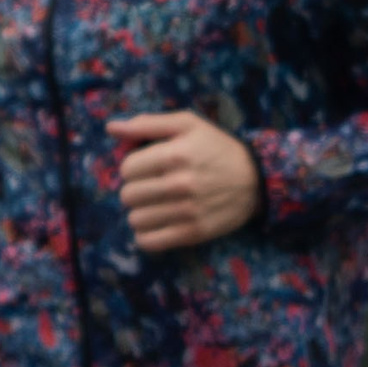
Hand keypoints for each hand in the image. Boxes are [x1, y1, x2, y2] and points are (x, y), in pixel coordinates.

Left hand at [107, 110, 263, 250]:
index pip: (127, 169)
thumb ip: (147, 124)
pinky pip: (150, 242)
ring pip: (136, 220)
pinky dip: (146, 235)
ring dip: (140, 212)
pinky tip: (155, 224)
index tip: (145, 167)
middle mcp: (179, 184)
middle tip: (148, 187)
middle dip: (134, 189)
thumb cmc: (216, 146)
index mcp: (175, 154)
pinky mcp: (194, 234)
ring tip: (152, 205)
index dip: (132, 167)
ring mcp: (187, 212)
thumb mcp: (186, 124)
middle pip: (128, 195)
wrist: (256, 179)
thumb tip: (111, 127)